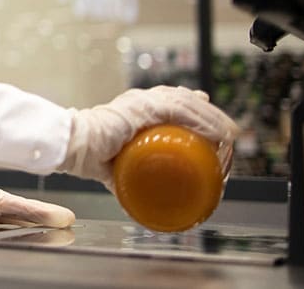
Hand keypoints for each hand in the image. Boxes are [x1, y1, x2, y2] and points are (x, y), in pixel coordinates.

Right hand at [59, 86, 237, 187]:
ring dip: (213, 119)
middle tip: (228, 132)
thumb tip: (135, 203)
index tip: (213, 120)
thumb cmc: (89, 154)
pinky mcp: (143, 107)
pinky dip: (201, 122)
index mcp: (136, 108)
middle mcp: (142, 99)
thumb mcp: (117, 164)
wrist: (74, 146)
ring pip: (188, 104)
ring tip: (229, 136)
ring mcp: (143, 101)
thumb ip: (128, 176)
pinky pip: (181, 111)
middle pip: (186, 100)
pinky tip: (216, 133)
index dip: (197, 107)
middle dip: (211, 114)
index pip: (174, 100)